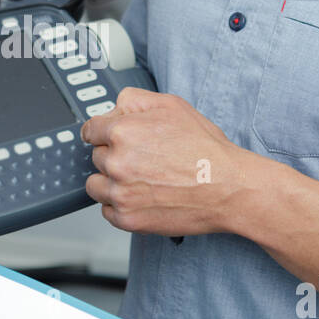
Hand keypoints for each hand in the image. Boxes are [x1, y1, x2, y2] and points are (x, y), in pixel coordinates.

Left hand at [80, 86, 245, 235]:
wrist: (227, 188)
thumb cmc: (205, 149)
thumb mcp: (172, 105)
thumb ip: (134, 100)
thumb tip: (112, 108)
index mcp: (122, 132)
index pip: (91, 131)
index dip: (104, 134)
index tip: (109, 140)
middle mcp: (117, 162)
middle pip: (97, 157)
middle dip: (115, 156)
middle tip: (144, 160)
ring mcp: (120, 193)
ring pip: (96, 185)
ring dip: (112, 183)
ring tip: (141, 180)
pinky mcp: (127, 218)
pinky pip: (107, 211)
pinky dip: (120, 205)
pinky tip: (143, 197)